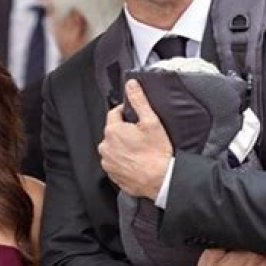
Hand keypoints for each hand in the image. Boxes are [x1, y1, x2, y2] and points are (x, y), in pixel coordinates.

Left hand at [98, 79, 172, 198]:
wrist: (160, 180)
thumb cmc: (156, 153)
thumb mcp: (151, 121)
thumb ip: (139, 100)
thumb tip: (131, 85)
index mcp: (113, 130)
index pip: (114, 113)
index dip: (127, 113)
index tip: (137, 119)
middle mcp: (105, 146)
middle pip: (113, 131)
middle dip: (125, 131)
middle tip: (141, 136)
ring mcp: (108, 162)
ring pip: (113, 147)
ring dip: (123, 146)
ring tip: (140, 151)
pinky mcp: (112, 174)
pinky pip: (115, 162)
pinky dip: (123, 160)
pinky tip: (136, 161)